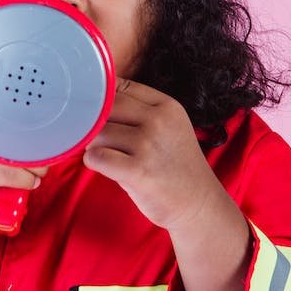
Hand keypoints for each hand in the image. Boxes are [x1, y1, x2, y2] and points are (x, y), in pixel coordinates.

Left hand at [83, 78, 228, 230]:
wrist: (199, 203)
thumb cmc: (175, 166)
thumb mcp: (169, 127)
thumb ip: (140, 111)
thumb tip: (97, 99)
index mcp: (167, 106)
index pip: (121, 87)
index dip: (103, 97)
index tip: (96, 109)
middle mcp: (158, 121)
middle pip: (106, 106)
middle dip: (94, 121)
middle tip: (96, 135)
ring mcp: (148, 145)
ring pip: (99, 132)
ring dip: (93, 143)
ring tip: (105, 154)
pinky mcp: (138, 171)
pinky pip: (97, 157)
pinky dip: (92, 161)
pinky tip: (101, 165)